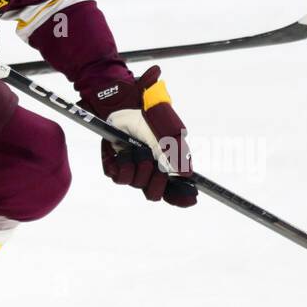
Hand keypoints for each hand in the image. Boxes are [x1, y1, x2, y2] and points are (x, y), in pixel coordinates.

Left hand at [81, 65, 196, 206]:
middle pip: (155, 193)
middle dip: (156, 180)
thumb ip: (174, 155)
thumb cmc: (148, 120)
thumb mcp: (165, 135)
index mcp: (165, 166)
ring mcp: (133, 170)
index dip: (181, 197)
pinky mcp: (116, 167)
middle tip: (154, 162)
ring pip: (138, 185)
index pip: (174, 191)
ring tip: (137, 149)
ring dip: (139, 166)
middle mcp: (150, 172)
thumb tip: (185, 175)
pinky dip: (124, 166)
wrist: (124, 108)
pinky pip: (120, 178)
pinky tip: (124, 153)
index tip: (190, 198)